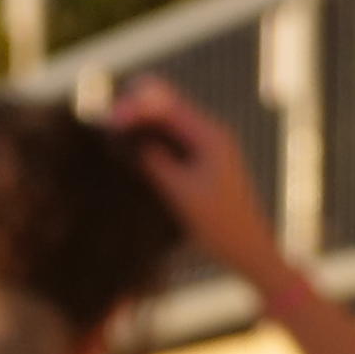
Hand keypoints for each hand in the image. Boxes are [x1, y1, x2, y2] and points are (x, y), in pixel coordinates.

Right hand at [107, 76, 282, 276]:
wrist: (248, 247)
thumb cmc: (218, 222)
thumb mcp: (180, 192)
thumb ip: (154, 161)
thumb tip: (125, 140)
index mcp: (210, 135)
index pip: (166, 106)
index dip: (134, 107)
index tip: (109, 121)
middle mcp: (212, 132)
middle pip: (168, 107)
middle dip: (136, 110)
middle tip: (106, 123)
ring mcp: (210, 145)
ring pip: (170, 122)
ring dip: (143, 123)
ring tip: (114, 132)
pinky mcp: (206, 159)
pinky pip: (175, 138)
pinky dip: (154, 138)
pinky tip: (135, 148)